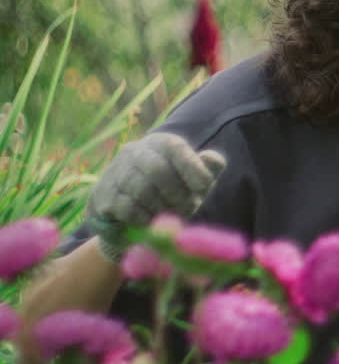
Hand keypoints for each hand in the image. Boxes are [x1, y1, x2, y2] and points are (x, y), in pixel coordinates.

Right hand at [87, 131, 225, 260]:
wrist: (132, 217)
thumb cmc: (173, 193)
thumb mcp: (196, 181)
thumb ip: (210, 168)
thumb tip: (210, 159)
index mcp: (161, 143)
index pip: (176, 147)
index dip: (192, 168)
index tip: (203, 188)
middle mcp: (135, 151)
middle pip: (157, 170)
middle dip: (177, 194)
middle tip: (187, 208)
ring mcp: (115, 171)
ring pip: (141, 190)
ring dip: (161, 208)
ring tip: (168, 214)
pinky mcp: (102, 194)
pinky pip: (127, 207)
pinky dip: (144, 218)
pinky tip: (150, 219)